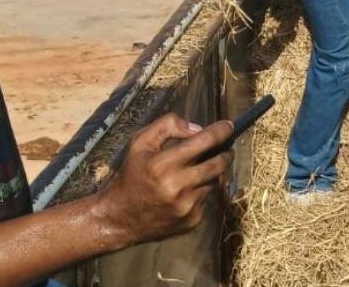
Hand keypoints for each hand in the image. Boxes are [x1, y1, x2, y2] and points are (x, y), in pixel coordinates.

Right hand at [92, 114, 232, 247]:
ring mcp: (186, 206)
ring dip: (210, 174)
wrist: (119, 218)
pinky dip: (201, 191)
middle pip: (218, 164)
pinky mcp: (191, 221)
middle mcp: (176, 187)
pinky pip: (206, 199)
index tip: (228, 126)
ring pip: (213, 182)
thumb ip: (167, 127)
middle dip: (224, 153)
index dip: (220, 131)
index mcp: (162, 165)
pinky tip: (185, 192)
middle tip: (224, 148)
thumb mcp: (139, 143)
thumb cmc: (131, 175)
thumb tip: (198, 128)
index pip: (203, 142)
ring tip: (194, 172)